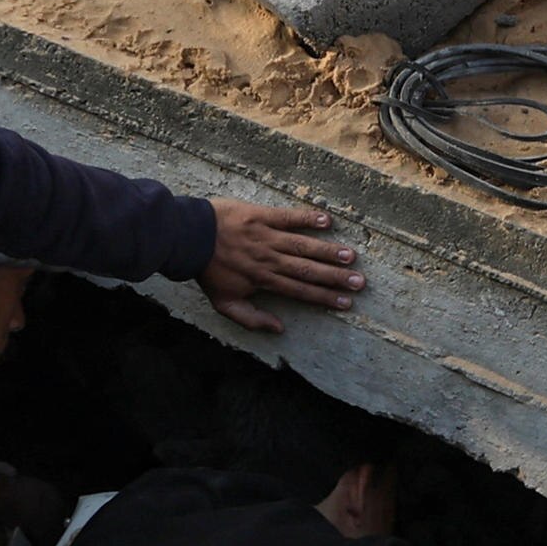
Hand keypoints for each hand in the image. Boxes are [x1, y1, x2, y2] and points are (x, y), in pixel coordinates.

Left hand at [200, 198, 360, 332]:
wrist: (187, 238)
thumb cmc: (206, 271)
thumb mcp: (223, 303)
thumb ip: (251, 318)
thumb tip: (279, 329)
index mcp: (264, 280)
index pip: (300, 291)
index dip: (325, 298)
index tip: (346, 303)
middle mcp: (270, 259)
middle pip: (308, 270)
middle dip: (335, 277)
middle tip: (359, 282)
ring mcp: (266, 236)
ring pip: (303, 245)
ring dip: (328, 251)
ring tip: (351, 256)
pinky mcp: (261, 216)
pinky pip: (288, 217)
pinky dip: (307, 218)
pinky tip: (327, 220)